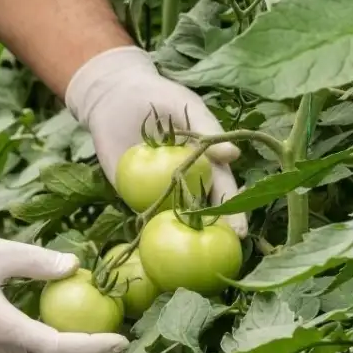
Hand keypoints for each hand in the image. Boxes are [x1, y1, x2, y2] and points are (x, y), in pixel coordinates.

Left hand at [66, 46, 246, 236]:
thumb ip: (208, 131)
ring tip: (186, 257)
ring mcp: (156, 187)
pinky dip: (142, 224)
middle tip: (217, 253)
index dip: (232, 211)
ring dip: (178, 236)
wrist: (113, 95)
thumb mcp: (187, 108)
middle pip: (201, 211)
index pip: (222, 190)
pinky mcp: (126, 189)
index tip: (239, 232)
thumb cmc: (159, 98)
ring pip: (171, 216)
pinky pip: (137, 209)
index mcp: (205, 163)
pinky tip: (147, 240)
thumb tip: (234, 156)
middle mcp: (185, 180)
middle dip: (211, 233)